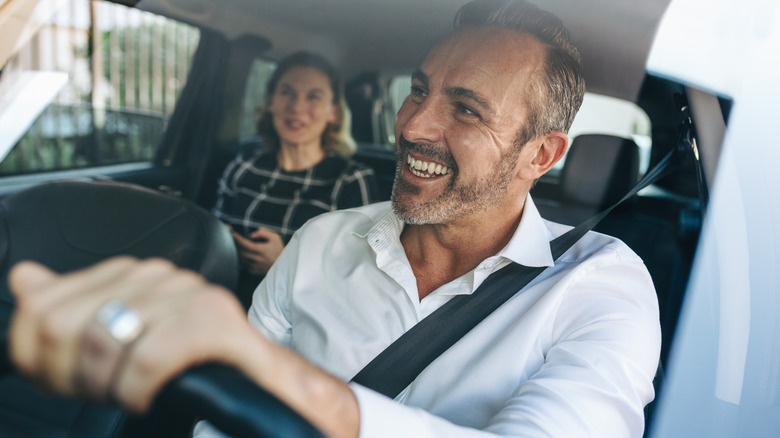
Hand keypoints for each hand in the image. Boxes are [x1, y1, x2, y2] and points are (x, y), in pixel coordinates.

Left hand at [8, 258, 255, 411]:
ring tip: (130, 394)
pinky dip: (137, 392)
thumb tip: (25, 278)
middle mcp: (155, 273)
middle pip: (63, 325)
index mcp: (128, 273)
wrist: (258, 380)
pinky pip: (145, 360)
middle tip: (102, 393)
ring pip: (101, 343)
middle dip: (71, 376)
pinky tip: (150, 395)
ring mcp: (185, 292)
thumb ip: (71, 309)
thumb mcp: (118, 341)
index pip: (42, 307)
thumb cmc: (191, 364)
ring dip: (108, 387)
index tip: (71, 382)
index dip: (42, 359)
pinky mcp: (210, 318)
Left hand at [230, 227, 284, 275]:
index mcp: (261, 250)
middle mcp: (256, 259)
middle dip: (234, 244)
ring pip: (240, 259)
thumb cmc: (279, 250)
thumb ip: (264, 233)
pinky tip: (242, 255)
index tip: (232, 234)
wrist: (285, 266)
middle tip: (230, 238)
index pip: (246, 244)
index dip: (238, 239)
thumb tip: (251, 235)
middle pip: (240, 252)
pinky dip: (241, 260)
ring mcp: (254, 266)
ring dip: (236, 252)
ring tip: (234, 245)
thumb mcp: (275, 238)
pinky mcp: (254, 271)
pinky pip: (243, 265)